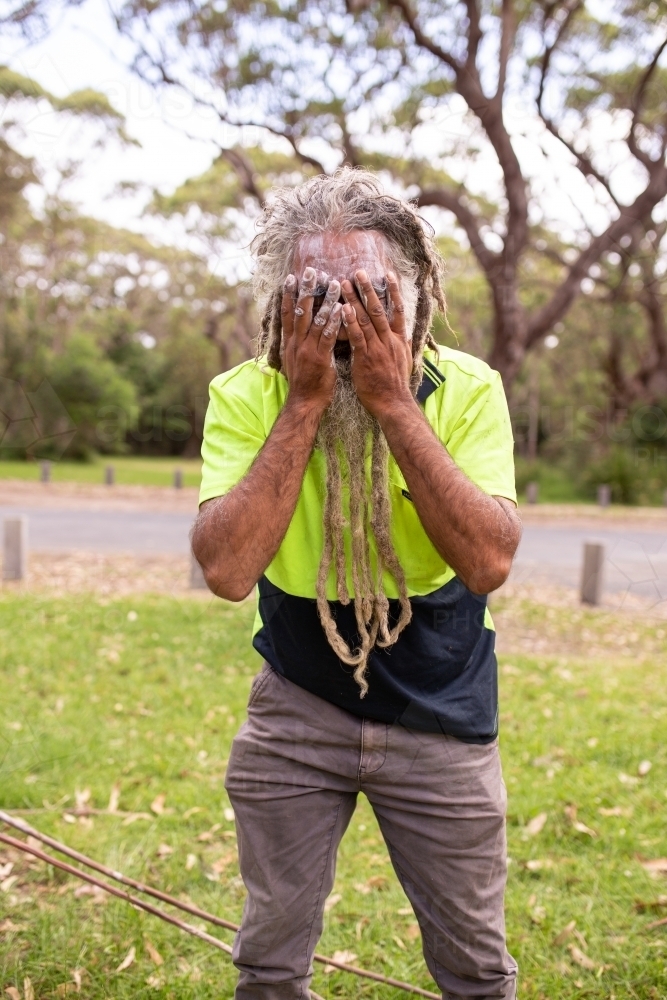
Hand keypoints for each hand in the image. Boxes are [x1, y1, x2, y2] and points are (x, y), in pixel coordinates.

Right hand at [281, 266, 342, 413]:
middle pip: (300, 311)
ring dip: (325, 300)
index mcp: (290, 342)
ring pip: (316, 320)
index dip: (288, 295)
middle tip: (311, 271)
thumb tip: (300, 331)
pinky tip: (341, 309)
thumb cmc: (305, 383)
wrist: (305, 403)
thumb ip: (298, 343)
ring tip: (334, 283)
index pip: (287, 313)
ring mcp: (308, 350)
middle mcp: (297, 343)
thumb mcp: (296, 360)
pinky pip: (328, 337)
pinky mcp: (320, 358)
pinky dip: (334, 322)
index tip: (291, 277)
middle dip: (305, 290)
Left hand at [341, 269, 412, 418]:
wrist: (393, 403)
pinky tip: (343, 308)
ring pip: (366, 318)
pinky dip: (350, 321)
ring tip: (345, 283)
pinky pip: (357, 336)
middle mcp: (389, 339)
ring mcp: (377, 347)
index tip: (388, 274)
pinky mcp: (365, 357)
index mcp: (399, 339)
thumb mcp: (403, 360)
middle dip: (369, 289)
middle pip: (379, 308)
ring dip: (355, 299)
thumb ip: (399, 345)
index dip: (394, 291)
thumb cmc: (394, 384)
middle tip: (359, 271)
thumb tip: (401, 334)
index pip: (398, 309)